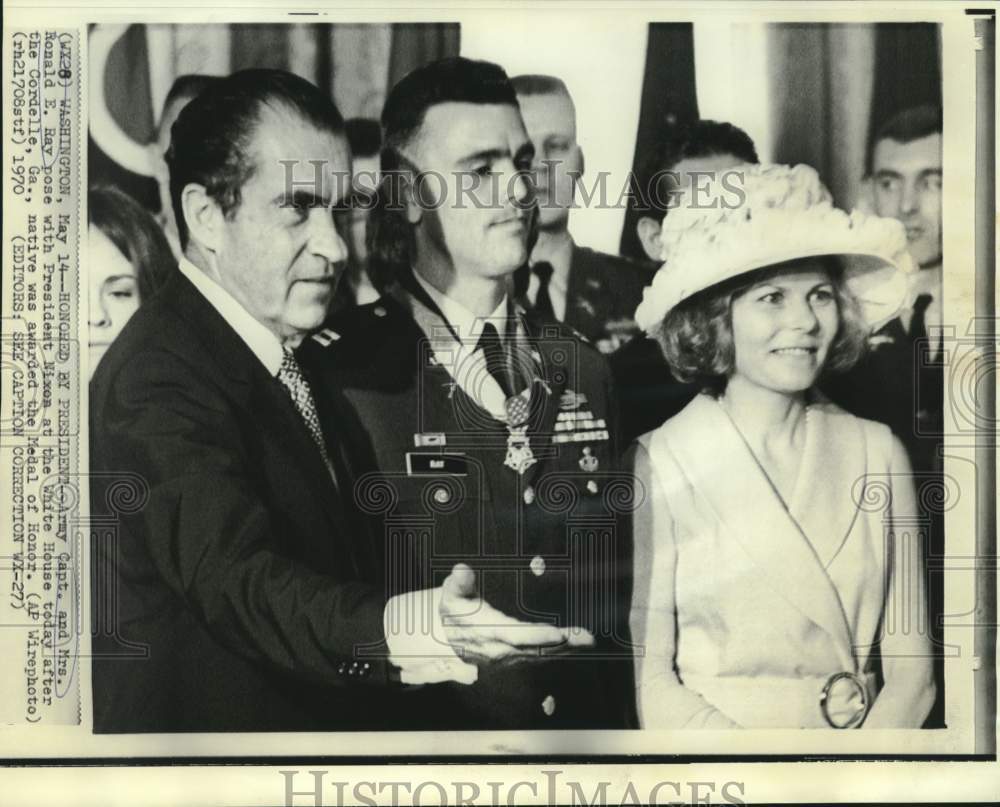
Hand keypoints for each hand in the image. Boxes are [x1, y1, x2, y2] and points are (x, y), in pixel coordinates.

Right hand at [439, 563, 593, 665]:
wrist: (449, 637)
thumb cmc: (455, 610)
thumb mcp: (451, 594)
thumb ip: (459, 582)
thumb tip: (462, 571)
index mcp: (486, 631)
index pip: (514, 636)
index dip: (536, 636)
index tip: (557, 633)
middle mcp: (500, 649)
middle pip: (535, 648)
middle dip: (563, 644)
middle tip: (586, 638)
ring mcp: (509, 657)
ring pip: (541, 654)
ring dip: (567, 649)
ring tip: (588, 640)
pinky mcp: (516, 659)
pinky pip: (541, 656)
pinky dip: (561, 652)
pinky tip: (578, 646)